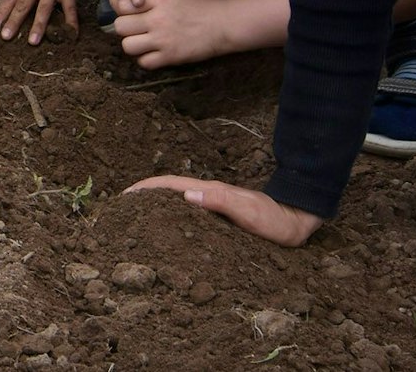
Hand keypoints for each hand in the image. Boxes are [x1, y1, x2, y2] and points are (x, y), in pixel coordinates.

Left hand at [0, 0, 89, 43]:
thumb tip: (21, 2)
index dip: (1, 12)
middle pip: (22, 4)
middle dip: (13, 22)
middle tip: (5, 37)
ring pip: (43, 9)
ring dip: (37, 26)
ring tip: (32, 42)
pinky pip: (69, 9)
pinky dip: (71, 23)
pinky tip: (71, 35)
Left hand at [110, 0, 240, 67]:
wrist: (224, 24)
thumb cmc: (201, 2)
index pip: (123, 5)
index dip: (126, 9)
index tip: (134, 12)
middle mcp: (157, 19)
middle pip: (121, 26)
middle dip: (126, 27)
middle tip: (137, 27)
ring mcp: (163, 40)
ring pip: (128, 46)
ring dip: (133, 44)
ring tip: (143, 40)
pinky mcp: (170, 57)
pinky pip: (144, 62)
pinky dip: (146, 59)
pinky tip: (154, 52)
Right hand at [124, 176, 322, 246]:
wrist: (295, 222)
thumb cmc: (273, 219)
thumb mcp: (248, 211)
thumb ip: (219, 200)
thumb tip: (186, 195)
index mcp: (209, 191)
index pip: (169, 185)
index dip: (145, 188)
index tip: (123, 197)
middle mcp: (207, 195)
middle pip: (167, 192)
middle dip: (143, 197)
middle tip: (121, 211)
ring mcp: (212, 205)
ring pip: (176, 202)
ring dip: (154, 207)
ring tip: (135, 220)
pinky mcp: (218, 217)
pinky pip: (187, 214)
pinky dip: (171, 217)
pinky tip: (167, 230)